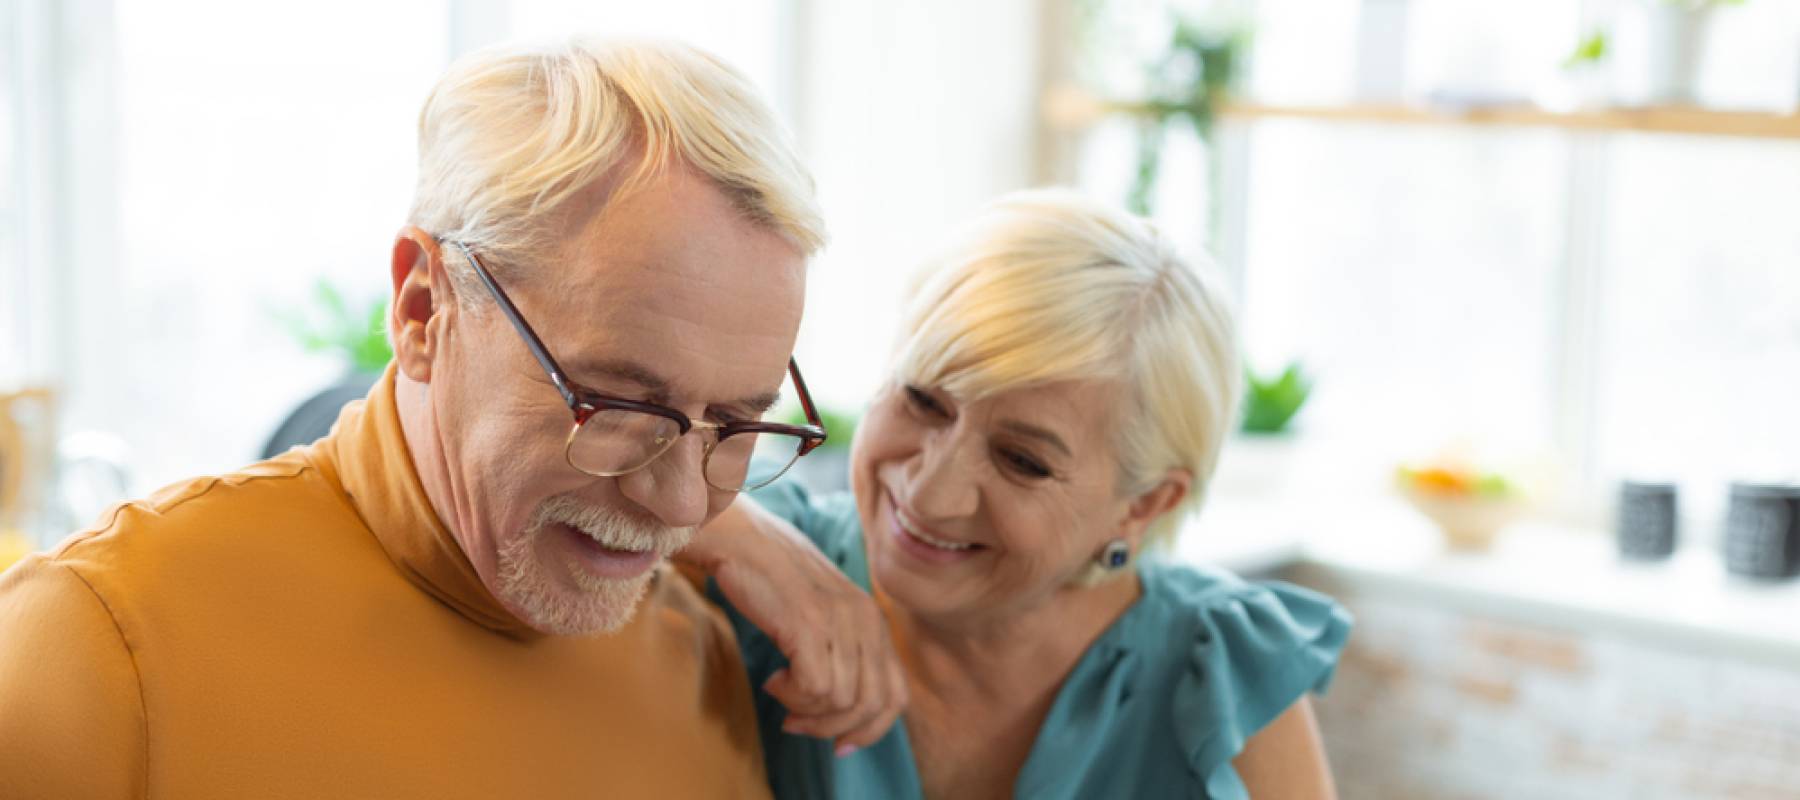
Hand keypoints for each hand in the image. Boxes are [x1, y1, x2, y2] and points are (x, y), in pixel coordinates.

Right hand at [682, 498, 907, 754]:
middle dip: (834, 728)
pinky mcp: (810, 624)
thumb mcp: (823, 615)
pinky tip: (773, 677)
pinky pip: (815, 688)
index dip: (870, 730)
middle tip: (796, 723)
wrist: (742, 541)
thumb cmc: (774, 581)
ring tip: (780, 690)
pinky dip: (791, 695)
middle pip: (872, 705)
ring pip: (842, 701)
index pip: (895, 696)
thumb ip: (842, 650)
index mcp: (874, 621)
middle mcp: (867, 620)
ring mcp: (841, 621)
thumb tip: (842, 706)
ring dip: (805, 710)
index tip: (837, 744)